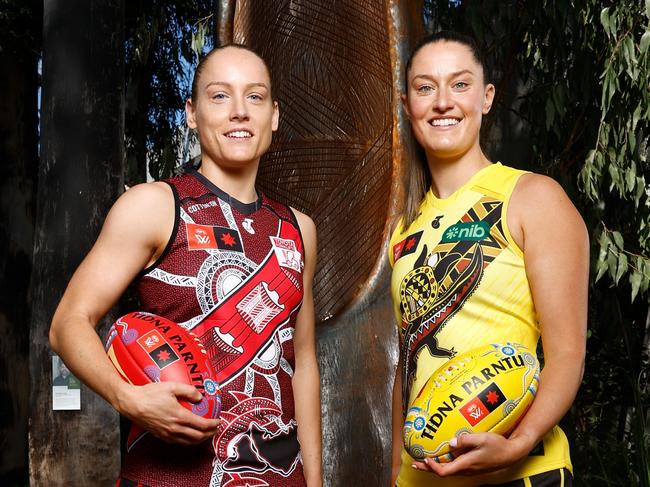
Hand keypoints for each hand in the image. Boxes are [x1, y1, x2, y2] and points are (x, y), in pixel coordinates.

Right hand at [116, 381, 220, 444]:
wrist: (131, 403)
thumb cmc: (150, 394)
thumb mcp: (171, 386)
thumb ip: (188, 390)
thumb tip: (200, 397)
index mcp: (179, 416)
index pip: (202, 425)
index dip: (213, 425)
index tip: (219, 421)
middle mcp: (174, 428)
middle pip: (197, 437)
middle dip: (209, 434)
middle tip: (215, 429)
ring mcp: (167, 434)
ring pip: (188, 442)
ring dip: (200, 439)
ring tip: (206, 433)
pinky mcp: (160, 436)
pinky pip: (178, 442)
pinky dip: (188, 440)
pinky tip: (190, 435)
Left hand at [411, 432, 530, 476]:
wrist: (511, 453)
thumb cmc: (498, 445)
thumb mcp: (482, 438)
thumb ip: (466, 440)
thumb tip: (451, 442)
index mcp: (467, 464)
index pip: (444, 471)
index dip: (432, 467)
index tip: (424, 458)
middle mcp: (466, 469)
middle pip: (443, 472)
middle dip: (428, 468)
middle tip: (415, 463)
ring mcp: (469, 469)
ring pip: (448, 470)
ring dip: (435, 466)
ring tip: (424, 460)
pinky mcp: (472, 466)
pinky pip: (454, 467)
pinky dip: (444, 464)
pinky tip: (441, 457)